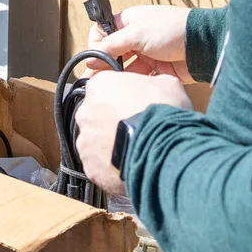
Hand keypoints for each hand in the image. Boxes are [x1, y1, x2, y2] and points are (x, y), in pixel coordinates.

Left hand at [74, 70, 191, 196]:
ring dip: (111, 145)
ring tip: (134, 150)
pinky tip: (129, 165)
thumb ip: (150, 84)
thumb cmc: (163, 112)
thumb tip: (153, 90)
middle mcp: (85, 112)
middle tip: (135, 130)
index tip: (134, 106)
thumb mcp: (167, 84)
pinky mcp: (90, 166)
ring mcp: (85, 141)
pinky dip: (111, 167)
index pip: (104, 89)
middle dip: (112, 123)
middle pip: (97, 116)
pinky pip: (99, 165)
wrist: (164, 149)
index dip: (121, 99)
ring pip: (96, 142)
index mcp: (99, 86)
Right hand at [85, 5, 192, 80]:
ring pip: (124, 66)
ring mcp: (146, 53)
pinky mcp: (156, 69)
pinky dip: (130, 82)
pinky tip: (123, 88)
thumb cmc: (170, 30)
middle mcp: (135, 36)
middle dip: (101, 64)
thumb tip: (90, 59)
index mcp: (128, 21)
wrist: (203, 44)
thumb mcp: (135, 33)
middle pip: (111, 51)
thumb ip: (111, 46)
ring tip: (104, 87)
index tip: (94, 57)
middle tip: (92, 79)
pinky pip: (138, 76)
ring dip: (114, 75)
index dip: (96, 44)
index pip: (102, 32)